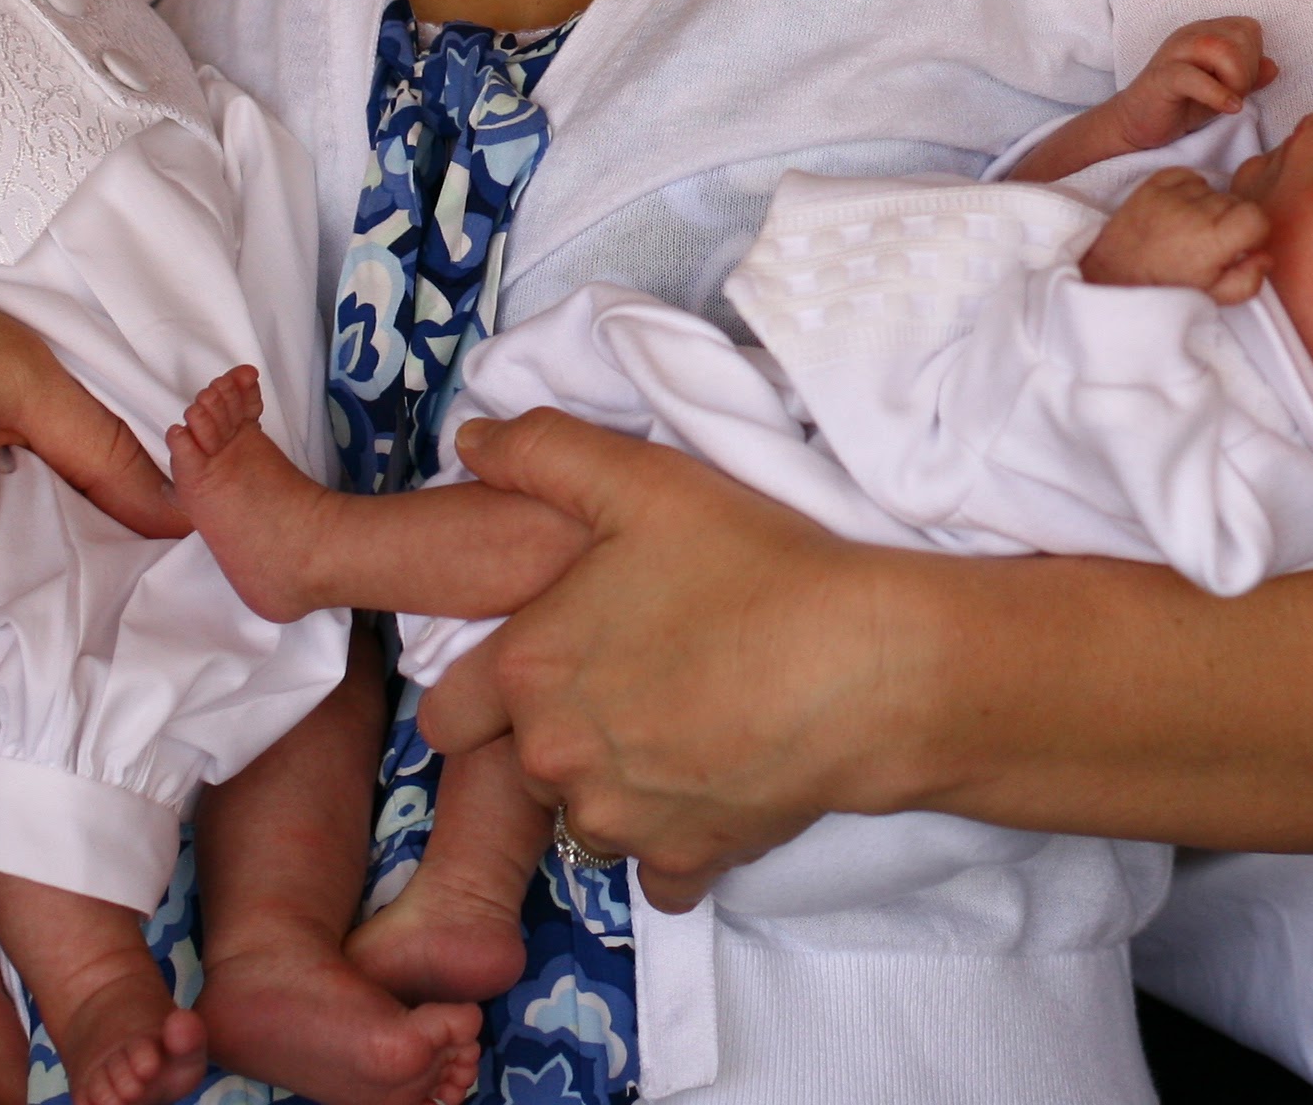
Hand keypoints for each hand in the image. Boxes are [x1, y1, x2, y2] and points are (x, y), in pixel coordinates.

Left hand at [419, 413, 901, 909]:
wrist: (863, 664)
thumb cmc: (752, 564)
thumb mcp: (642, 480)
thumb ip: (542, 454)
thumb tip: (470, 442)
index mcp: (528, 673)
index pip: (448, 712)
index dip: (487, 687)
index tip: (544, 664)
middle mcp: (554, 760)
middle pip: (523, 765)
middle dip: (560, 734)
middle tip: (633, 683)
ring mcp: (619, 821)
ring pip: (588, 816)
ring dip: (617, 786)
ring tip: (684, 726)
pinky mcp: (684, 862)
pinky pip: (657, 870)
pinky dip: (678, 838)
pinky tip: (718, 784)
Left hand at [1080, 166, 1270, 298]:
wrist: (1115, 277)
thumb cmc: (1165, 290)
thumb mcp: (1213, 297)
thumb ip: (1248, 280)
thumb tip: (1265, 256)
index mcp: (1212, 241)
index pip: (1256, 216)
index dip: (1254, 232)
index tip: (1240, 245)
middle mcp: (1194, 211)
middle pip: (1235, 202)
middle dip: (1230, 221)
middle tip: (1210, 243)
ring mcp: (1172, 195)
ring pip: (1213, 189)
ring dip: (1209, 206)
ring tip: (1190, 229)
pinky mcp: (1153, 184)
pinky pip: (1188, 176)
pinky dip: (1189, 190)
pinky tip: (1179, 212)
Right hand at [1126, 15, 1272, 134]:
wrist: (1136, 123)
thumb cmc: (1182, 104)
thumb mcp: (1223, 89)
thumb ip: (1249, 77)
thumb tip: (1273, 67)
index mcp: (1206, 32)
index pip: (1248, 28)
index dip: (1255, 56)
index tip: (1243, 83)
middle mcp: (1191, 35)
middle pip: (1240, 35)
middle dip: (1248, 71)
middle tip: (1236, 94)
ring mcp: (1174, 53)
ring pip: (1221, 49)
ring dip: (1235, 80)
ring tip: (1229, 100)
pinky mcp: (1162, 77)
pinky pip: (1194, 76)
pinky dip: (1218, 94)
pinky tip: (1229, 108)